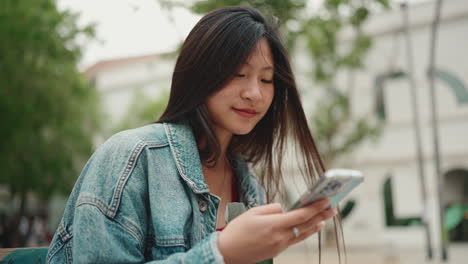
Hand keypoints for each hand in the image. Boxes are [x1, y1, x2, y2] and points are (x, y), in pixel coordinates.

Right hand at [217, 199, 336, 263]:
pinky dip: (305, 232)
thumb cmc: (237, 230)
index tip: (326, 200)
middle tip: (333, 207)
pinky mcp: (277, 250)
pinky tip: (310, 228)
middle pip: (306, 225)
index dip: (315, 207)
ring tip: (326, 217)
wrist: (227, 253)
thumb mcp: (252, 212)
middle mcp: (280, 237)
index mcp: (274, 225)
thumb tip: (283, 209)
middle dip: (321, 215)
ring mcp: (280, 245)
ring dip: (316, 225)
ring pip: (302, 234)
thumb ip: (271, 209)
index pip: (300, 215)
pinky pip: (295, 239)